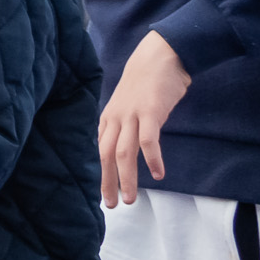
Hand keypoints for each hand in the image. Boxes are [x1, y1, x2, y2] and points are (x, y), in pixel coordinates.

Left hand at [100, 30, 191, 205]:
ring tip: (131, 199)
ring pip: (124, 152)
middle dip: (107, 182)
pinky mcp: (151, 111)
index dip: (99, 173)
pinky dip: (152, 158)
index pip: (99, 150)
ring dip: (127, 178)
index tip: (102, 193)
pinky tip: (158, 174)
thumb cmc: (146, 82)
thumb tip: (123, 147)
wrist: (160, 55)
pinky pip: (149, 140)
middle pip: (106, 155)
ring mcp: (132, 114)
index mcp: (108, 117)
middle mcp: (116, 117)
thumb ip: (125, 125)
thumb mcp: (128, 105)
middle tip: (111, 205)